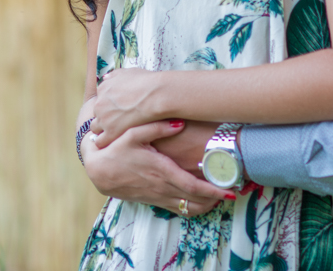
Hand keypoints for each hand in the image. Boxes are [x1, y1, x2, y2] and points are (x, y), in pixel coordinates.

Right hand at [82, 119, 231, 215]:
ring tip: (220, 195)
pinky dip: (193, 208)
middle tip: (232, 190)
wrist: (100, 171)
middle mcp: (162, 187)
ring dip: (206, 205)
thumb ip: (157, 128)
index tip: (229, 190)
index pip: (192, 186)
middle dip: (216, 199)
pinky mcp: (154, 200)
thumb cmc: (116, 150)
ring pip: (188, 208)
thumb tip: (179, 123)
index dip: (212, 190)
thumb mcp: (133, 133)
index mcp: (161, 171)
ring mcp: (158, 196)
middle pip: (195, 201)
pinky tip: (201, 199)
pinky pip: (178, 210)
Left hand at [93, 68, 164, 146]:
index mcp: (103, 88)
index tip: (117, 109)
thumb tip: (106, 78)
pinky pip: (100, 141)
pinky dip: (106, 142)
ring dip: (103, 130)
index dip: (109, 105)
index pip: (100, 99)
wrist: (156, 96)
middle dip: (105, 117)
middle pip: (97, 113)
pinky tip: (115, 141)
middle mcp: (100, 103)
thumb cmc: (147, 83)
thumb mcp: (129, 72)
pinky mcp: (110, 133)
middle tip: (118, 120)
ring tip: (117, 132)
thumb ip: (115, 75)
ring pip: (96, 128)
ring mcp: (104, 119)